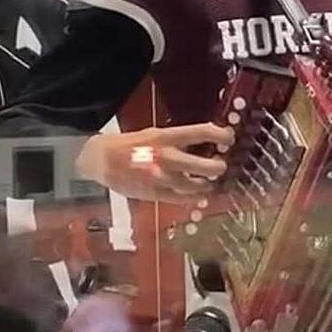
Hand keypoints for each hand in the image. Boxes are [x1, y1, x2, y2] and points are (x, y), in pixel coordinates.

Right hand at [77, 123, 234, 202]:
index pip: (201, 132)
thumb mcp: (154, 134)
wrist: (101, 160)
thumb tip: (204, 144)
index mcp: (166, 137)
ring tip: (209, 182)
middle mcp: (167, 157)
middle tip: (221, 165)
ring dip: (207, 185)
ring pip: (196, 186)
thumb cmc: (130, 145)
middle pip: (205, 165)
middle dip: (218, 166)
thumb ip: (178, 141)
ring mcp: (162, 178)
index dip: (221, 135)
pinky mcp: (155, 194)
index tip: (230, 137)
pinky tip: (198, 195)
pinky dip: (193, 197)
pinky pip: (181, 198)